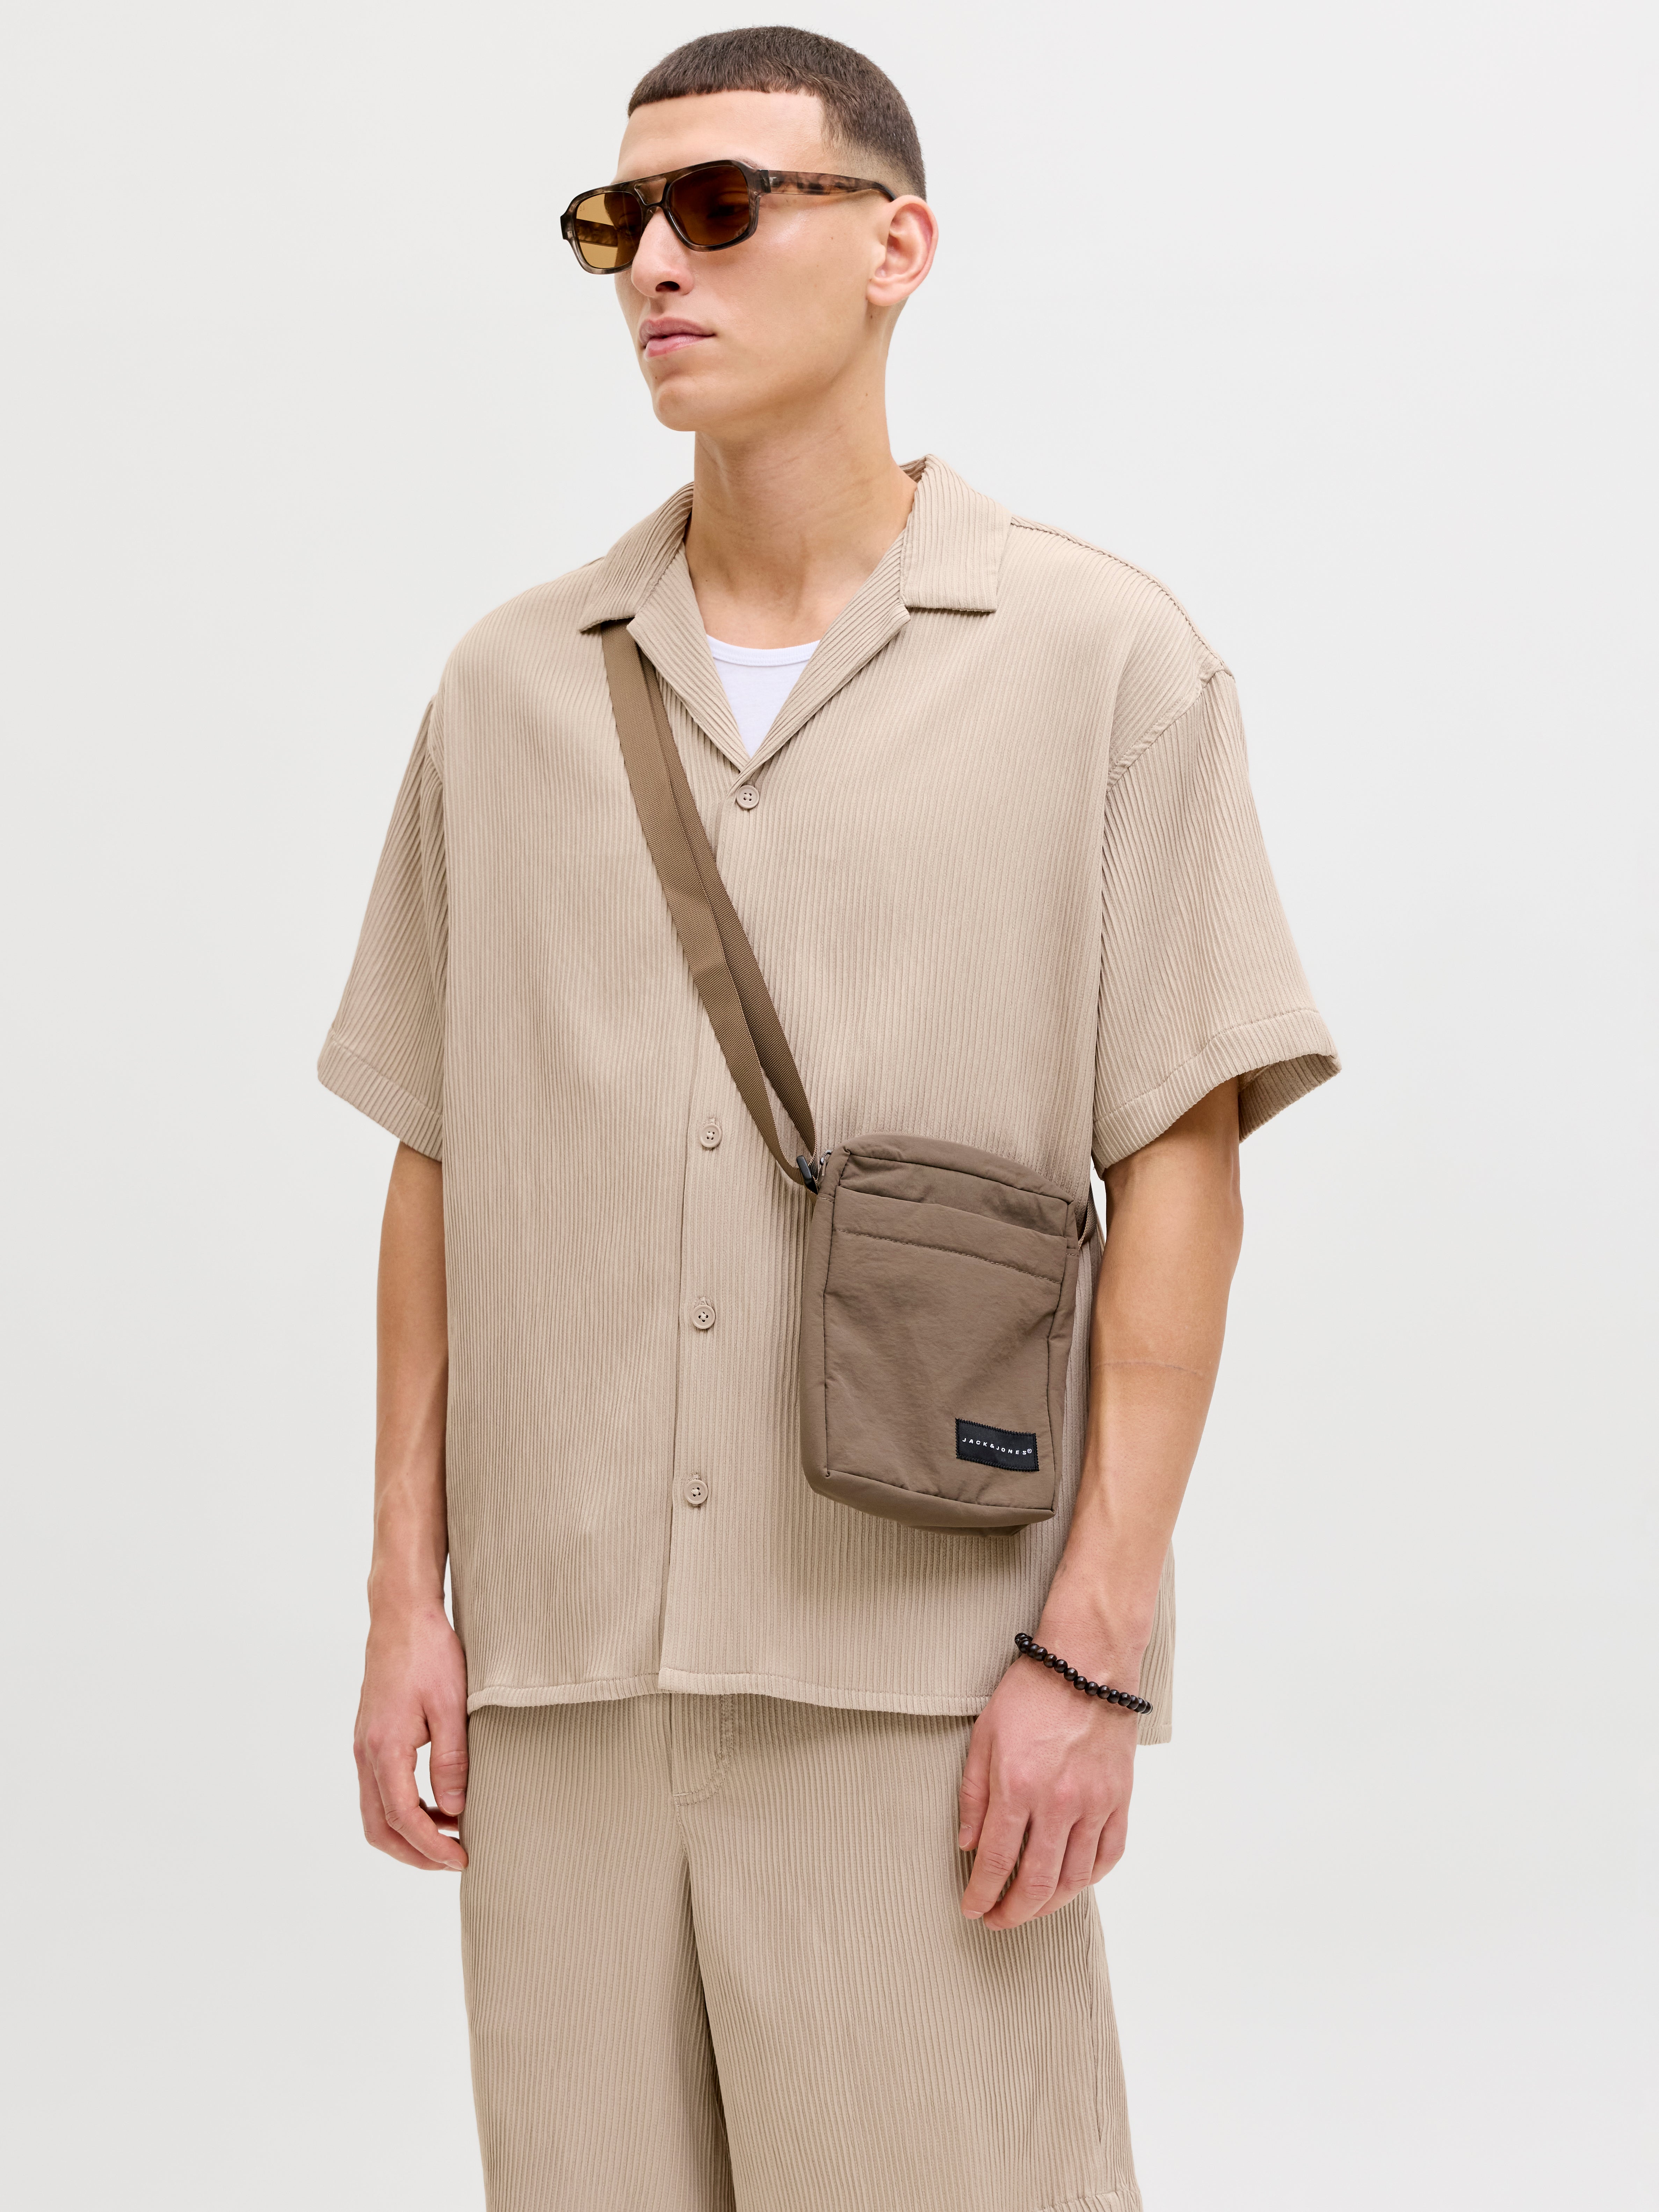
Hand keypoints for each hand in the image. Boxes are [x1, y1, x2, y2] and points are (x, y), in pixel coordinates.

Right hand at [353, 1599, 468, 1870]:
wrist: (401, 1616)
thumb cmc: (428, 1652)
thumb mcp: (451, 1705)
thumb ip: (451, 1760)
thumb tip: (454, 1810)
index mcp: (385, 1748)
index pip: (403, 1818)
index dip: (432, 1846)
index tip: (461, 1858)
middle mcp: (366, 1753)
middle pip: (379, 1827)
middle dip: (414, 1853)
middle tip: (454, 1858)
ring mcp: (364, 1746)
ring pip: (376, 1812)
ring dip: (409, 1832)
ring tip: (452, 1834)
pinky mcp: (371, 1738)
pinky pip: (379, 1789)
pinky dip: (404, 1808)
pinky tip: (437, 1803)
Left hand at [957, 1639, 1138, 1928]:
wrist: (1086, 1662)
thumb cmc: (1031, 1693)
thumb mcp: (984, 1736)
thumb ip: (973, 1795)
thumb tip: (968, 1845)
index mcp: (1017, 1787)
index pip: (997, 1862)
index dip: (981, 1895)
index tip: (972, 1909)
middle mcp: (1058, 1803)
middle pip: (1038, 1883)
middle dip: (1013, 1913)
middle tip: (998, 1921)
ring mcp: (1094, 1803)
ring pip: (1076, 1879)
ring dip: (1050, 1905)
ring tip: (1031, 1909)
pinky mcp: (1120, 1798)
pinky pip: (1109, 1854)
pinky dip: (1091, 1879)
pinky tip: (1073, 1883)